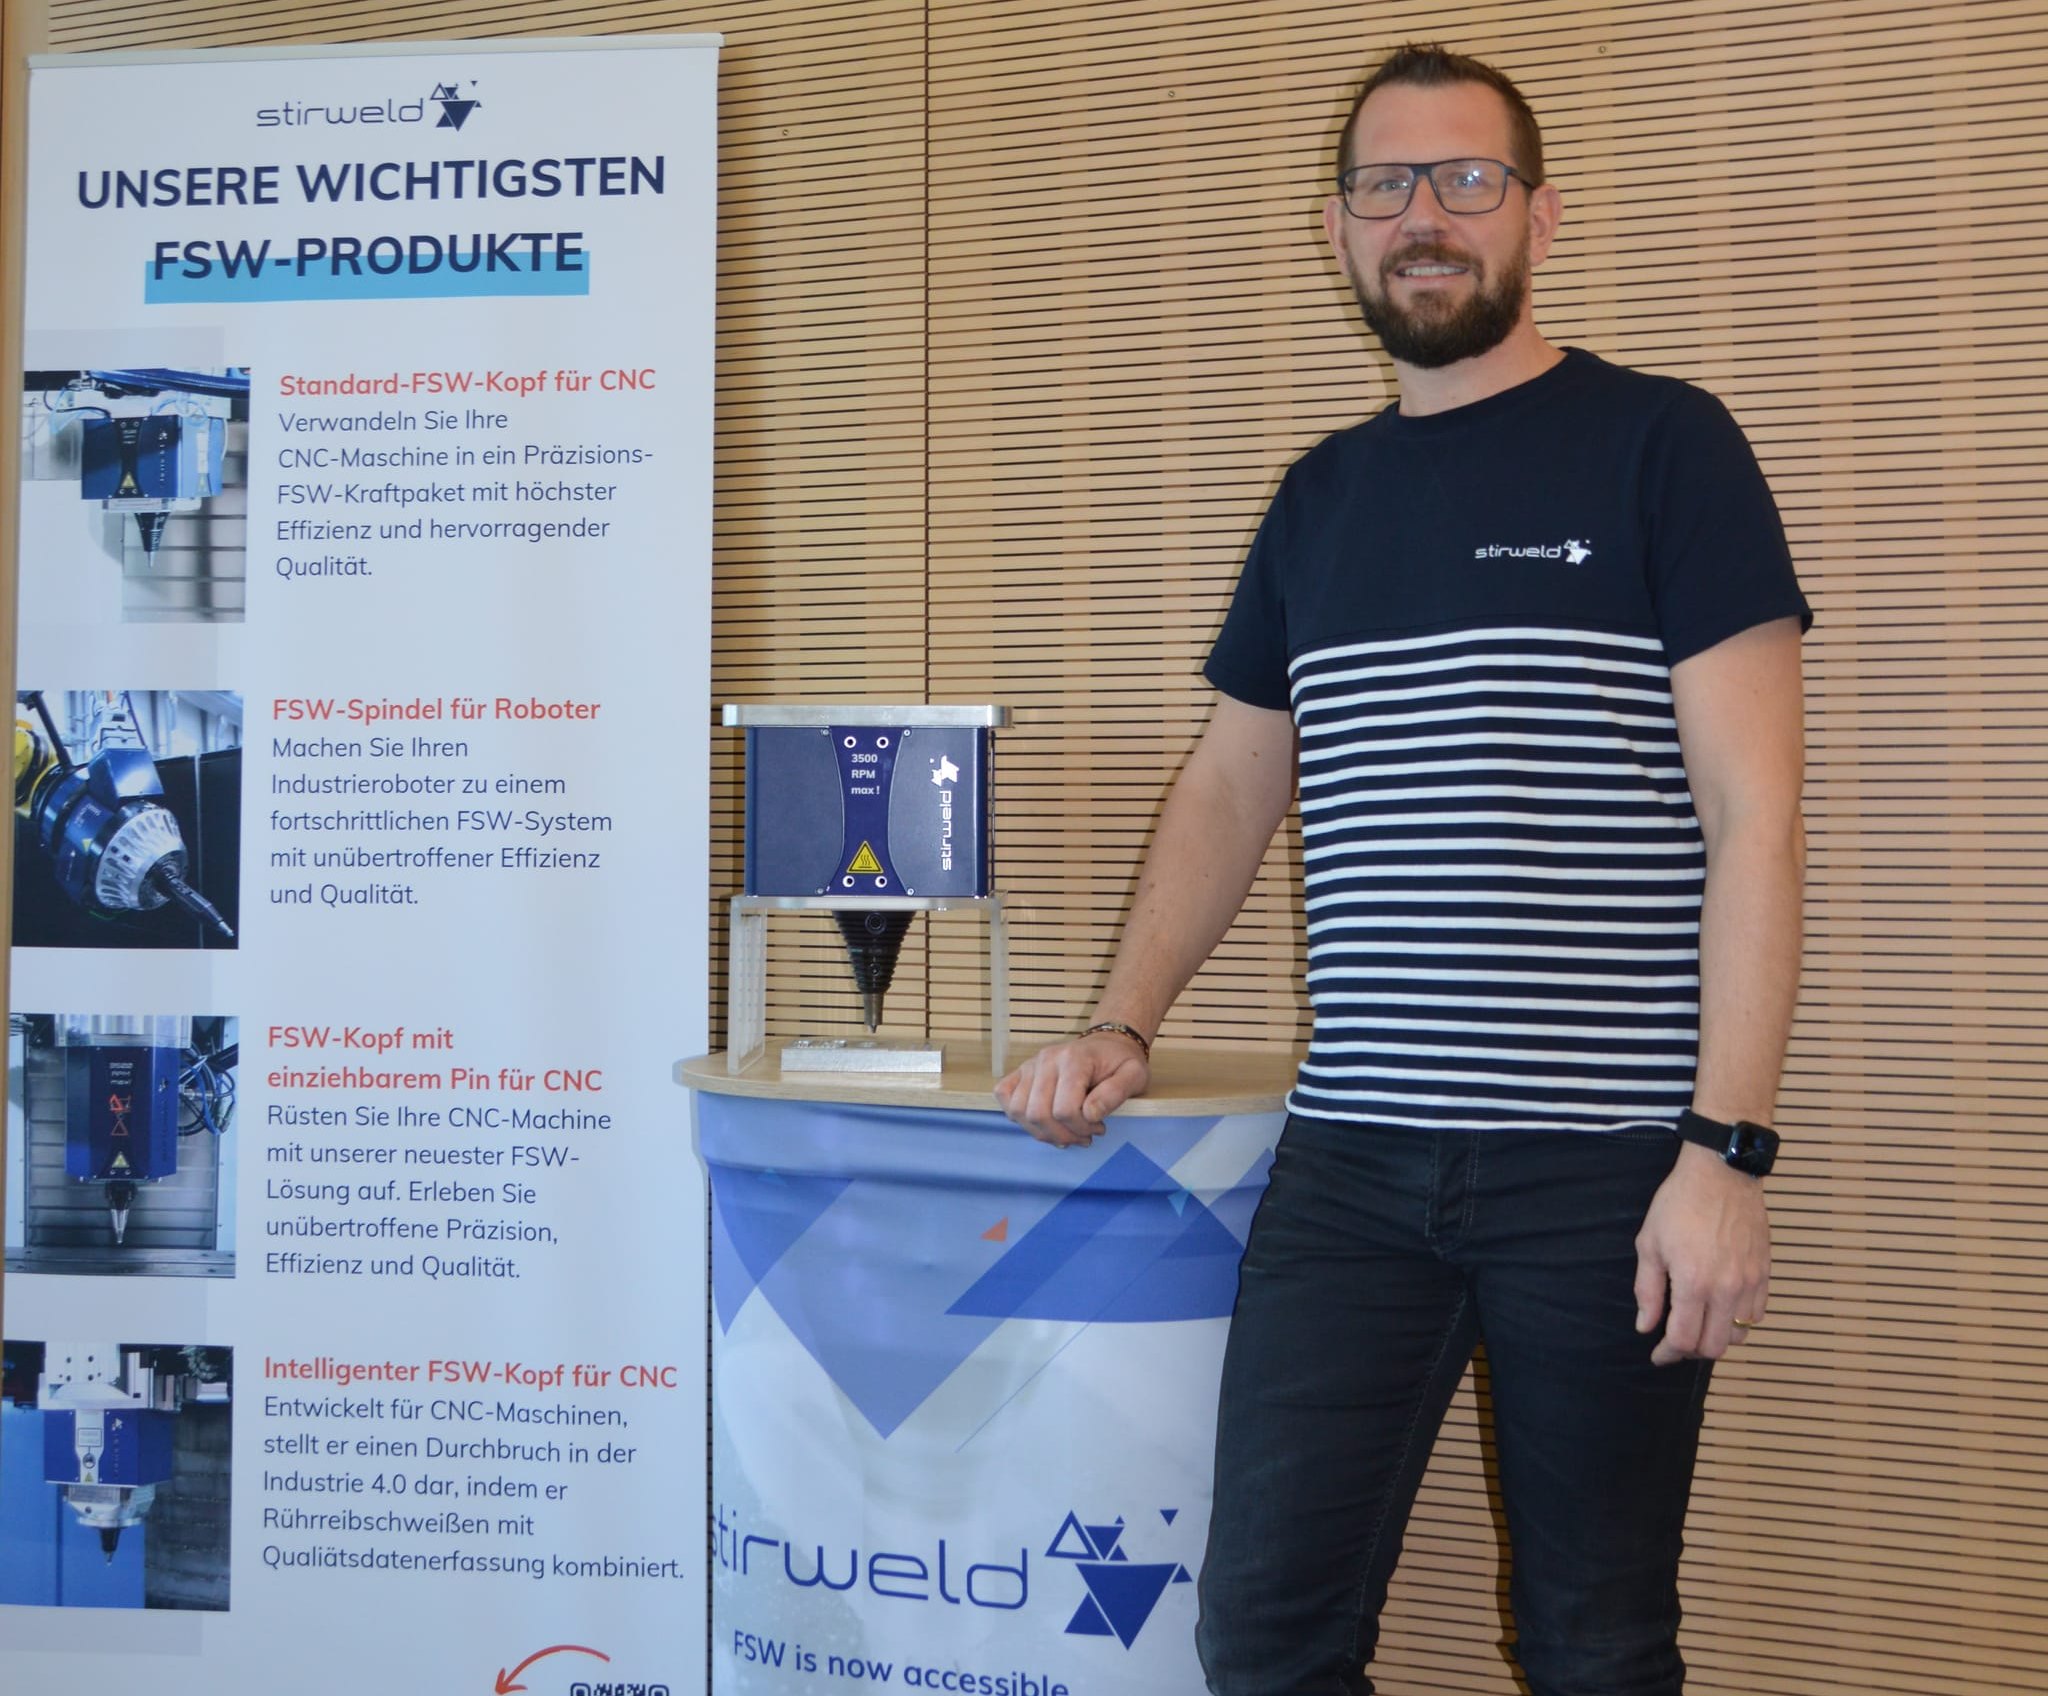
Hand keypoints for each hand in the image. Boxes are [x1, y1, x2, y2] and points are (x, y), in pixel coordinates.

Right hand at [994, 1033, 1150, 1146]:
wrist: (1107, 1045)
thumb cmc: (1120, 1063)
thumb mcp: (1134, 1076)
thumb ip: (1115, 1094)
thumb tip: (1089, 1114)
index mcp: (1074, 1059)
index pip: (1064, 1109)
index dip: (1080, 1128)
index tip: (1099, 1128)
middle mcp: (1046, 1059)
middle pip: (1038, 1113)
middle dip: (1062, 1134)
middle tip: (1084, 1136)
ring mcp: (1030, 1064)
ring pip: (1018, 1110)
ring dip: (1041, 1132)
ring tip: (1065, 1133)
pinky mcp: (1021, 1071)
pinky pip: (1004, 1095)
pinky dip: (1017, 1115)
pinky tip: (1041, 1121)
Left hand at [1634, 1142, 1770, 1364]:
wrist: (1721, 1174)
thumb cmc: (1679, 1204)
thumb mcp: (1650, 1244)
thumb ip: (1648, 1290)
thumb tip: (1646, 1326)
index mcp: (1694, 1284)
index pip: (1684, 1340)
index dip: (1668, 1353)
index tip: (1658, 1354)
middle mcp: (1726, 1290)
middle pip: (1714, 1347)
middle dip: (1691, 1351)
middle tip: (1676, 1340)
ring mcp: (1750, 1283)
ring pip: (1739, 1335)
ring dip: (1717, 1338)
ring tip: (1699, 1324)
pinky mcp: (1765, 1273)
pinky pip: (1757, 1314)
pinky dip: (1739, 1322)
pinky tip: (1722, 1309)